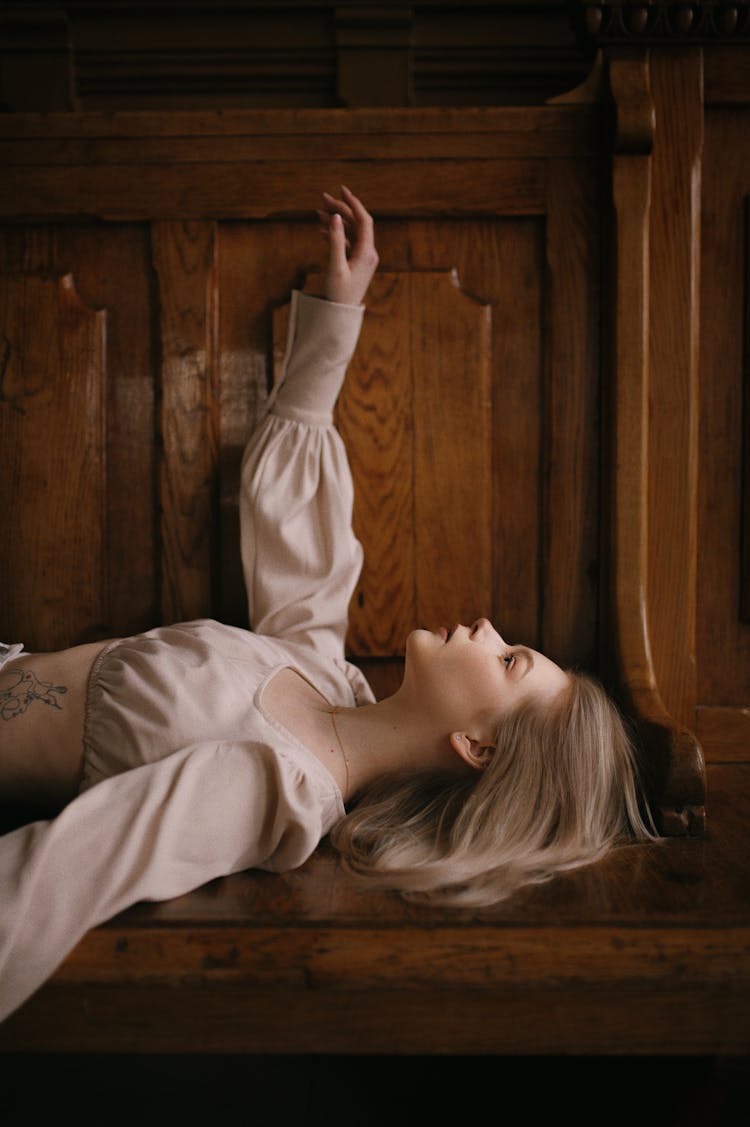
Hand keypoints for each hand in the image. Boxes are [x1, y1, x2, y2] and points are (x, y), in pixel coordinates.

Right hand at [317, 186, 378, 304]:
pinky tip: (321, 231)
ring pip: (350, 233)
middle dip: (341, 209)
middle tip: (323, 198)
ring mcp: (363, 258)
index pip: (363, 220)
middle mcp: (368, 253)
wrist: (342, 314)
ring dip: (336, 222)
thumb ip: (336, 241)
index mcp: (367, 252)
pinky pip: (347, 243)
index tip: (342, 189)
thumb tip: (336, 217)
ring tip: (318, 211)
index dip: (353, 203)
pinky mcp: (356, 263)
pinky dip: (336, 235)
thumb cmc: (339, 294)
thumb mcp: (335, 266)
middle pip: (356, 224)